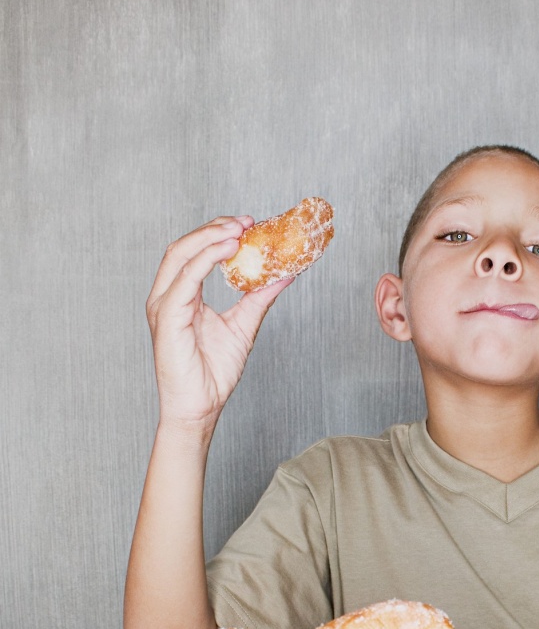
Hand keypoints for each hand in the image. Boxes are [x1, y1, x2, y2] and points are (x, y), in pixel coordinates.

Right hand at [146, 216, 293, 429]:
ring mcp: (164, 305)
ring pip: (181, 254)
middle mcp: (168, 296)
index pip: (194, 252)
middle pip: (184, 246)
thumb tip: (284, 275)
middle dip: (215, 228)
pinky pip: (185, 279)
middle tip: (247, 222)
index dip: (219, 234)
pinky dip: (206, 259)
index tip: (249, 225)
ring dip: (210, 237)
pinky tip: (228, 250)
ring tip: (239, 230)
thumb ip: (259, 298)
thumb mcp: (243, 326)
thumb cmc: (213, 374)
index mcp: (181, 295)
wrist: (200, 407)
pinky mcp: (167, 317)